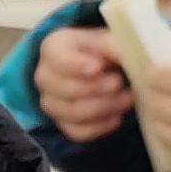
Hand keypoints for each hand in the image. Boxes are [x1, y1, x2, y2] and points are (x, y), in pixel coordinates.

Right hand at [30, 25, 132, 143]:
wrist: (98, 67)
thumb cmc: (100, 49)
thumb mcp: (107, 39)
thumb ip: (114, 46)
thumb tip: (126, 55)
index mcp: (53, 48)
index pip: (57, 58)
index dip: (77, 65)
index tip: (99, 67)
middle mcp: (44, 77)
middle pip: (64, 89)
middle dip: (95, 88)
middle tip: (119, 82)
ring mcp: (50, 103)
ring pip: (70, 113)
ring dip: (102, 108)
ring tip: (126, 99)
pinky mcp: (61, 123)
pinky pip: (75, 132)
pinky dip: (98, 127)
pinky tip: (116, 117)